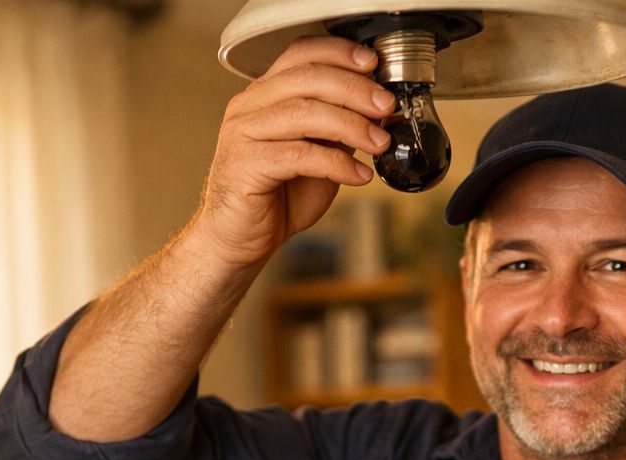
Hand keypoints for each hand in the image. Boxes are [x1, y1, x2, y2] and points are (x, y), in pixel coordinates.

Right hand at [190, 35, 393, 268]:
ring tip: (379, 143)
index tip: (373, 64)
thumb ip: (339, 129)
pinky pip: (298, 155)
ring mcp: (242, 133)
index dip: (338, 53)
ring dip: (350, 126)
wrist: (240, 240)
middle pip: (306, 78)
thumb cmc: (277, 197)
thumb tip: (378, 109)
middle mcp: (248, 107)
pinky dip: (336, 164)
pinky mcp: (244, 164)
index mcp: (264, 94)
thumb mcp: (319, 154)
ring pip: (303, 113)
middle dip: (354, 89)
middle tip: (386, 107)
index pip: (300, 53)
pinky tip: (359, 175)